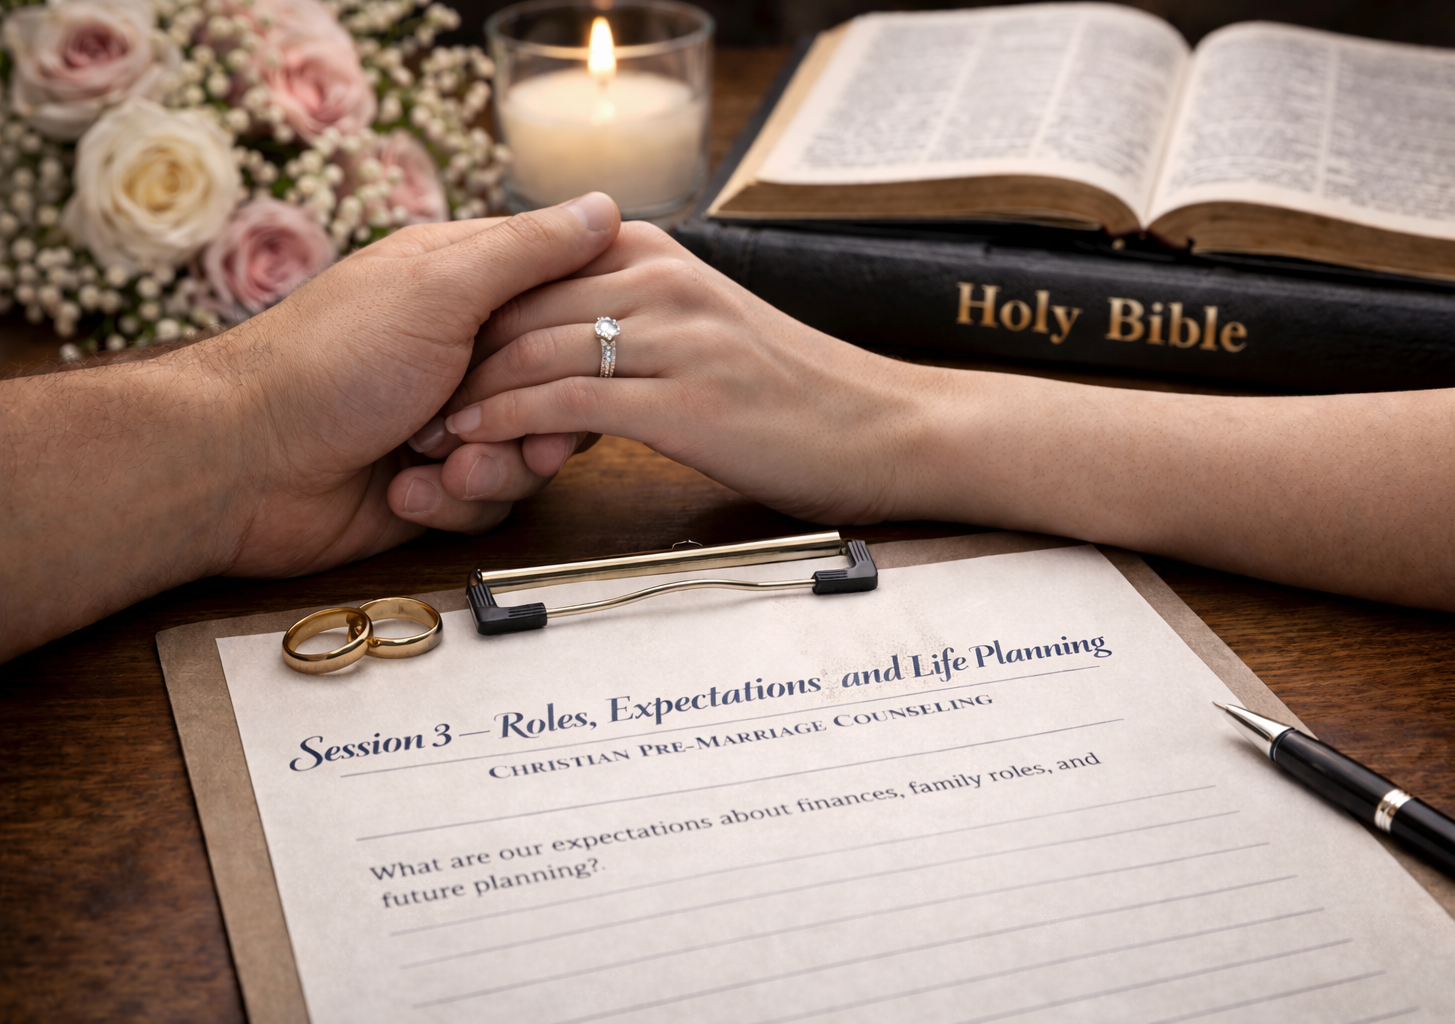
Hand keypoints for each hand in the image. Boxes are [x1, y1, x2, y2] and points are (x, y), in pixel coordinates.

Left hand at [214, 192, 619, 575]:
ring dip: (491, 470)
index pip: (565, 298)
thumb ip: (528, 252)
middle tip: (518, 439)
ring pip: (529, 453)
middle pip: (559, 388)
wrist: (240, 465)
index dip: (586, 335)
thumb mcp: (440, 288)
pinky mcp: (435, 483)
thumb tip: (605, 205)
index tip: (589, 361)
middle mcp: (462, 350)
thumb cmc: (331, 361)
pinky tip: (407, 494)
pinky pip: (488, 501)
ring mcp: (449, 420)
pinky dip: (452, 503)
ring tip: (439, 468)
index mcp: (464, 285)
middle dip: (540, 422)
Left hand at [410, 221, 938, 524]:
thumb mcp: (704, 328)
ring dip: (468, 399)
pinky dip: (508, 423)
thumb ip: (630, 307)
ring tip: (423, 436)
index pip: (530, 267)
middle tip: (406, 403)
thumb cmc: (792, 392)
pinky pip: (568, 400)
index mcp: (656, 252)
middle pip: (517, 305)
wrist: (885, 429)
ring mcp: (673, 335)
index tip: (426, 360)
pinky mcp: (682, 399)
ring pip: (533, 352)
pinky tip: (473, 446)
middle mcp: (660, 278)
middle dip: (452, 359)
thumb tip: (554, 319)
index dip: (469, 316)